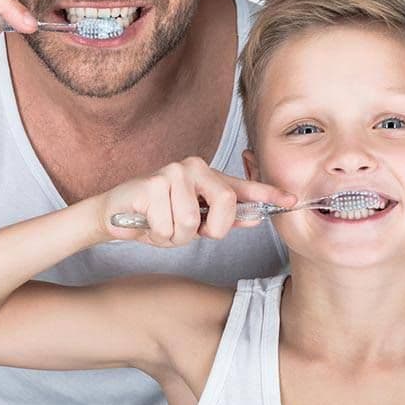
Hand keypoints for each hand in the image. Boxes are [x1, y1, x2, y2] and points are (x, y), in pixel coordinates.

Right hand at [95, 157, 295, 246]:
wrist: (114, 215)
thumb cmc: (156, 217)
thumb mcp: (194, 222)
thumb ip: (222, 219)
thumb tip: (254, 219)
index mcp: (207, 176)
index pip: (242, 186)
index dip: (268, 195)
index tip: (290, 201)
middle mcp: (193, 168)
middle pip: (226, 203)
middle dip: (210, 229)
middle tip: (190, 230)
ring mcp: (172, 173)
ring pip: (191, 222)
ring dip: (175, 236)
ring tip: (162, 225)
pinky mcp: (151, 184)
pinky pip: (168, 226)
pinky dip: (158, 234)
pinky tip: (148, 222)